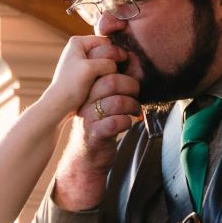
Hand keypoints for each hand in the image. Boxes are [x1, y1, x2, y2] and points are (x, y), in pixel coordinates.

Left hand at [39, 34, 126, 118]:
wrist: (60, 105)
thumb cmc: (70, 86)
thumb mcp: (90, 69)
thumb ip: (107, 62)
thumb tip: (121, 63)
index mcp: (78, 42)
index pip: (105, 42)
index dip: (114, 53)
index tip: (115, 68)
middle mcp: (80, 49)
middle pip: (107, 51)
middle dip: (110, 63)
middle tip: (104, 76)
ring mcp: (84, 61)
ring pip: (107, 63)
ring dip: (109, 72)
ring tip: (102, 82)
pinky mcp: (86, 73)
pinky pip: (103, 72)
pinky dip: (105, 77)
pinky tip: (101, 85)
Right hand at [45, 38, 137, 211]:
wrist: (86, 159)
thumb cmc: (99, 126)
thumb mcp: (101, 103)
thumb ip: (111, 86)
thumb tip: (133, 63)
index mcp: (86, 90)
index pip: (101, 68)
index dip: (120, 67)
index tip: (130, 75)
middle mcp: (85, 102)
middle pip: (111, 81)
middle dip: (131, 85)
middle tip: (136, 93)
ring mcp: (89, 118)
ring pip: (116, 101)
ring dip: (133, 105)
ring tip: (135, 110)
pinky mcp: (96, 135)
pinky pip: (115, 123)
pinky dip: (127, 121)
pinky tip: (128, 123)